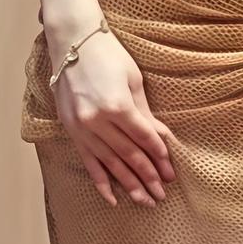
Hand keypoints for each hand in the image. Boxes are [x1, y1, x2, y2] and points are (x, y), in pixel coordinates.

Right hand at [50, 27, 176, 206]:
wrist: (72, 42)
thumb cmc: (109, 56)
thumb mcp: (133, 81)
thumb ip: (145, 114)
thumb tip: (161, 139)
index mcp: (118, 106)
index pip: (144, 139)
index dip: (159, 157)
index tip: (170, 173)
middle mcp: (98, 121)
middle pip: (128, 156)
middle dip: (147, 177)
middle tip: (161, 195)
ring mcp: (82, 128)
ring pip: (110, 164)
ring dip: (129, 184)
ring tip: (145, 201)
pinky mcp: (72, 131)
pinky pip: (89, 162)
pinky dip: (101, 182)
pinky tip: (113, 199)